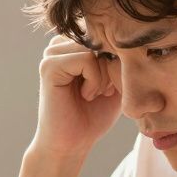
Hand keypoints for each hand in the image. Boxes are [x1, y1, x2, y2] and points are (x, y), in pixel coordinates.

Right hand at [31, 35, 122, 158]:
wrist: (73, 143)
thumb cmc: (95, 114)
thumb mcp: (117, 80)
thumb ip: (120, 55)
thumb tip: (128, 36)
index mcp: (74, 44)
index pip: (108, 34)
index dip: (118, 60)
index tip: (110, 87)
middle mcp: (61, 44)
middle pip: (102, 39)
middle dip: (111, 68)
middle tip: (102, 92)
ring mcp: (52, 53)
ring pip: (95, 48)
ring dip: (103, 76)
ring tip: (92, 94)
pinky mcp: (48, 66)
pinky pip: (86, 59)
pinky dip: (94, 80)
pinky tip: (85, 95)